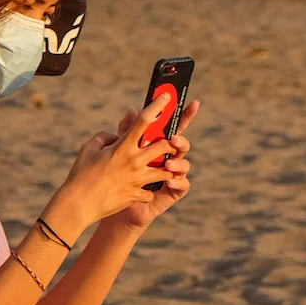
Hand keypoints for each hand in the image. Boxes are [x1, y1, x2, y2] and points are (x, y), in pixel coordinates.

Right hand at [47, 93, 182, 238]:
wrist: (79, 204)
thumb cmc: (80, 175)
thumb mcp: (89, 148)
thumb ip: (106, 136)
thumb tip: (117, 136)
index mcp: (122, 147)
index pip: (144, 120)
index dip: (158, 106)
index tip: (167, 98)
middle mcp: (134, 161)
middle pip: (165, 145)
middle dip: (172, 142)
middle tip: (170, 142)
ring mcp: (138, 180)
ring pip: (166, 170)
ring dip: (167, 167)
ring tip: (163, 166)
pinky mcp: (137, 196)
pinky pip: (151, 191)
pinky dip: (147, 189)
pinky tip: (141, 190)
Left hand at [106, 100, 199, 231]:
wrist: (112, 201)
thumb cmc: (116, 174)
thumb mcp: (118, 150)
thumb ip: (126, 130)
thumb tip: (132, 110)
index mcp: (156, 144)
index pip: (172, 127)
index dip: (184, 115)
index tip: (194, 103)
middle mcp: (167, 157)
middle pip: (181, 144)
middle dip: (181, 140)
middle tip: (173, 140)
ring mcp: (171, 174)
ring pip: (184, 164)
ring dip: (179, 162)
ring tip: (169, 164)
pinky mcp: (172, 191)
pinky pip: (183, 185)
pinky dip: (178, 181)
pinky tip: (169, 180)